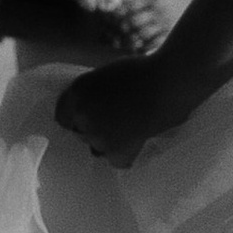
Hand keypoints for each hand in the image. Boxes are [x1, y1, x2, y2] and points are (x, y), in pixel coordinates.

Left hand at [56, 54, 196, 162]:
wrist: (169, 82)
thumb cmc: (144, 72)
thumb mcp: (108, 74)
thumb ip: (92, 94)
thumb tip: (90, 114)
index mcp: (77, 91)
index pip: (62, 116)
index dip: (77, 117)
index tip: (92, 117)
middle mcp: (81, 114)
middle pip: (80, 132)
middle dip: (95, 128)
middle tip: (118, 120)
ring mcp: (97, 135)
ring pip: (97, 148)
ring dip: (110, 142)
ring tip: (131, 128)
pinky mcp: (116, 150)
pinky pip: (115, 160)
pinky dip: (126, 154)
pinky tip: (138, 140)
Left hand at [109, 0, 195, 54]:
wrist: (200, 5)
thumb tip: (121, 6)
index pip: (131, 6)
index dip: (120, 13)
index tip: (117, 17)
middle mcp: (159, 10)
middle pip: (134, 21)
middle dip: (125, 27)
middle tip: (123, 29)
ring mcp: (166, 23)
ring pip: (142, 34)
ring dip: (133, 38)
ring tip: (130, 39)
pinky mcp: (171, 34)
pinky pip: (153, 43)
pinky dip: (144, 46)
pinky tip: (141, 45)